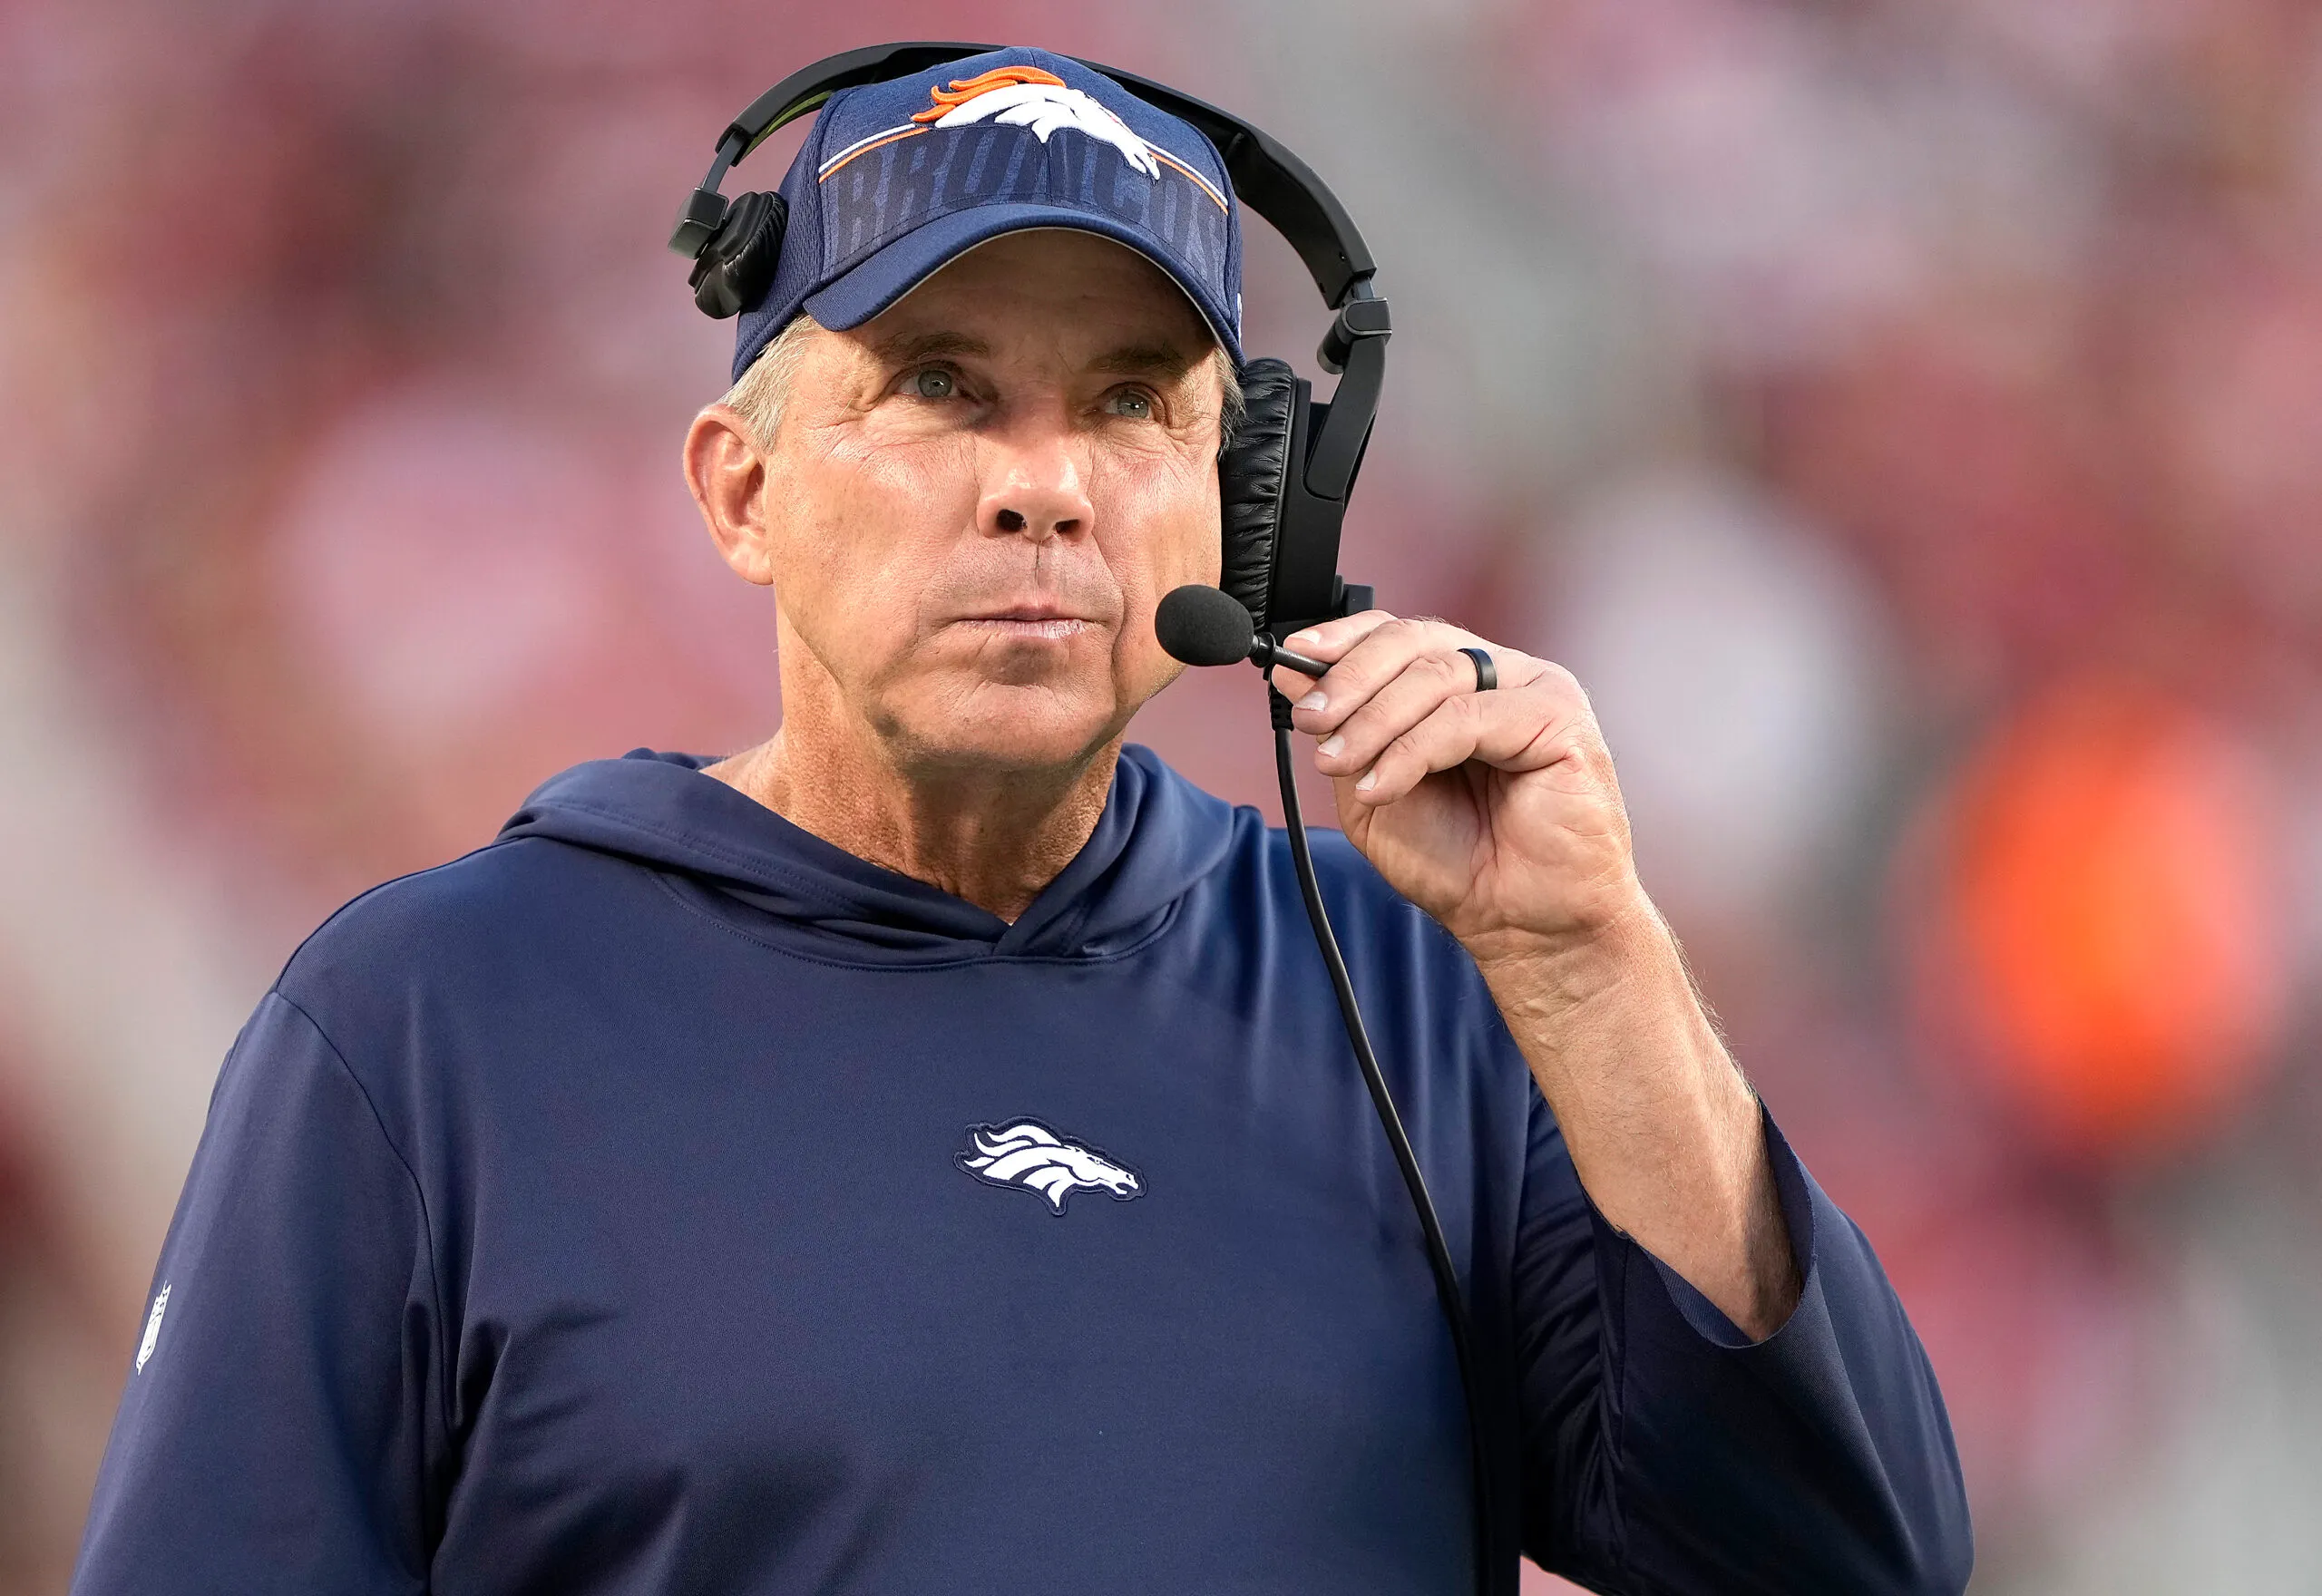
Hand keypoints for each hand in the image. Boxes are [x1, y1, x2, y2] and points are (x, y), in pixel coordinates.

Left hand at [1274, 611, 1801, 1336]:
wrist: (1563, 980)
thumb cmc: (1485, 915)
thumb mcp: (1402, 834)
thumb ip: (1367, 765)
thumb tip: (1303, 704)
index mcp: (1477, 709)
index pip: (1393, 642)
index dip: (1332, 647)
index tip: (1270, 666)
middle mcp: (1522, 694)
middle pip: (1408, 635)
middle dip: (1345, 676)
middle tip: (1308, 726)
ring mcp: (1559, 714)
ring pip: (1445, 662)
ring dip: (1379, 708)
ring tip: (1347, 762)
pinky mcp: (1584, 748)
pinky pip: (1488, 705)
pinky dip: (1427, 734)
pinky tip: (1391, 771)